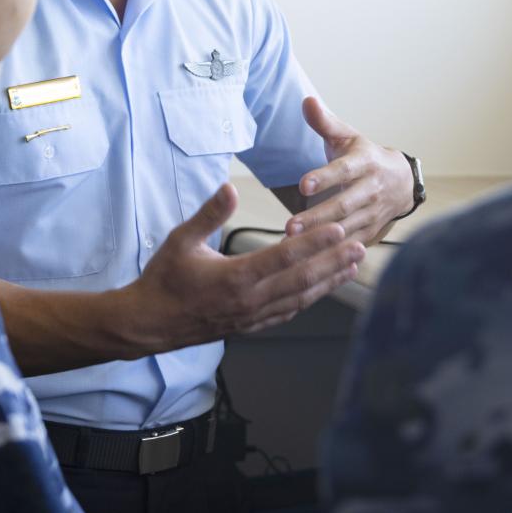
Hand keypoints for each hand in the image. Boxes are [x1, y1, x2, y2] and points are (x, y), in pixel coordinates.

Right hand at [129, 183, 365, 351]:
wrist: (150, 323)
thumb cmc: (164, 280)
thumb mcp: (180, 240)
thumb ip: (209, 214)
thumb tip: (229, 186)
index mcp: (234, 278)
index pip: (284, 258)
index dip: (314, 243)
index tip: (338, 229)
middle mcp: (249, 300)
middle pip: (302, 279)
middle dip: (334, 261)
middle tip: (361, 245)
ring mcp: (252, 316)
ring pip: (301, 298)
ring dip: (329, 281)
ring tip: (353, 265)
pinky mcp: (251, 326)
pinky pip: (288, 312)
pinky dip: (310, 299)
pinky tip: (324, 288)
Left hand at [285, 97, 413, 244]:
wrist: (403, 182)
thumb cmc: (365, 156)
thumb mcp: (347, 137)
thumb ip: (324, 123)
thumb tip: (306, 100)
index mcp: (365, 162)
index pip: (343, 170)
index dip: (325, 177)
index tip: (304, 185)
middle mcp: (372, 189)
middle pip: (344, 205)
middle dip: (317, 217)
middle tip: (290, 226)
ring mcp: (374, 213)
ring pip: (347, 228)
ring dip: (321, 238)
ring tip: (293, 244)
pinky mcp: (372, 232)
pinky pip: (350, 245)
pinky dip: (332, 253)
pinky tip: (308, 259)